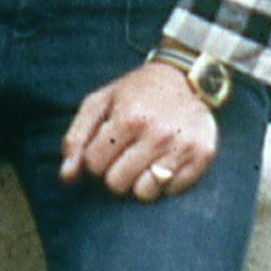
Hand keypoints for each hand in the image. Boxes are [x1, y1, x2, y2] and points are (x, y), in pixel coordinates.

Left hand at [60, 59, 220, 200]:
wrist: (185, 77)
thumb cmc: (135, 92)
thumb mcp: (99, 103)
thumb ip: (77, 138)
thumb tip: (66, 177)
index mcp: (129, 119)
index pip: (94, 165)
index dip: (95, 159)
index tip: (105, 146)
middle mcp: (158, 134)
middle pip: (117, 183)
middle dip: (114, 172)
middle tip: (124, 154)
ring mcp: (183, 147)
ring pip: (144, 193)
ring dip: (139, 181)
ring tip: (143, 160)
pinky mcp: (203, 156)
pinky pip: (172, 191)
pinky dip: (165, 181)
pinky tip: (164, 160)